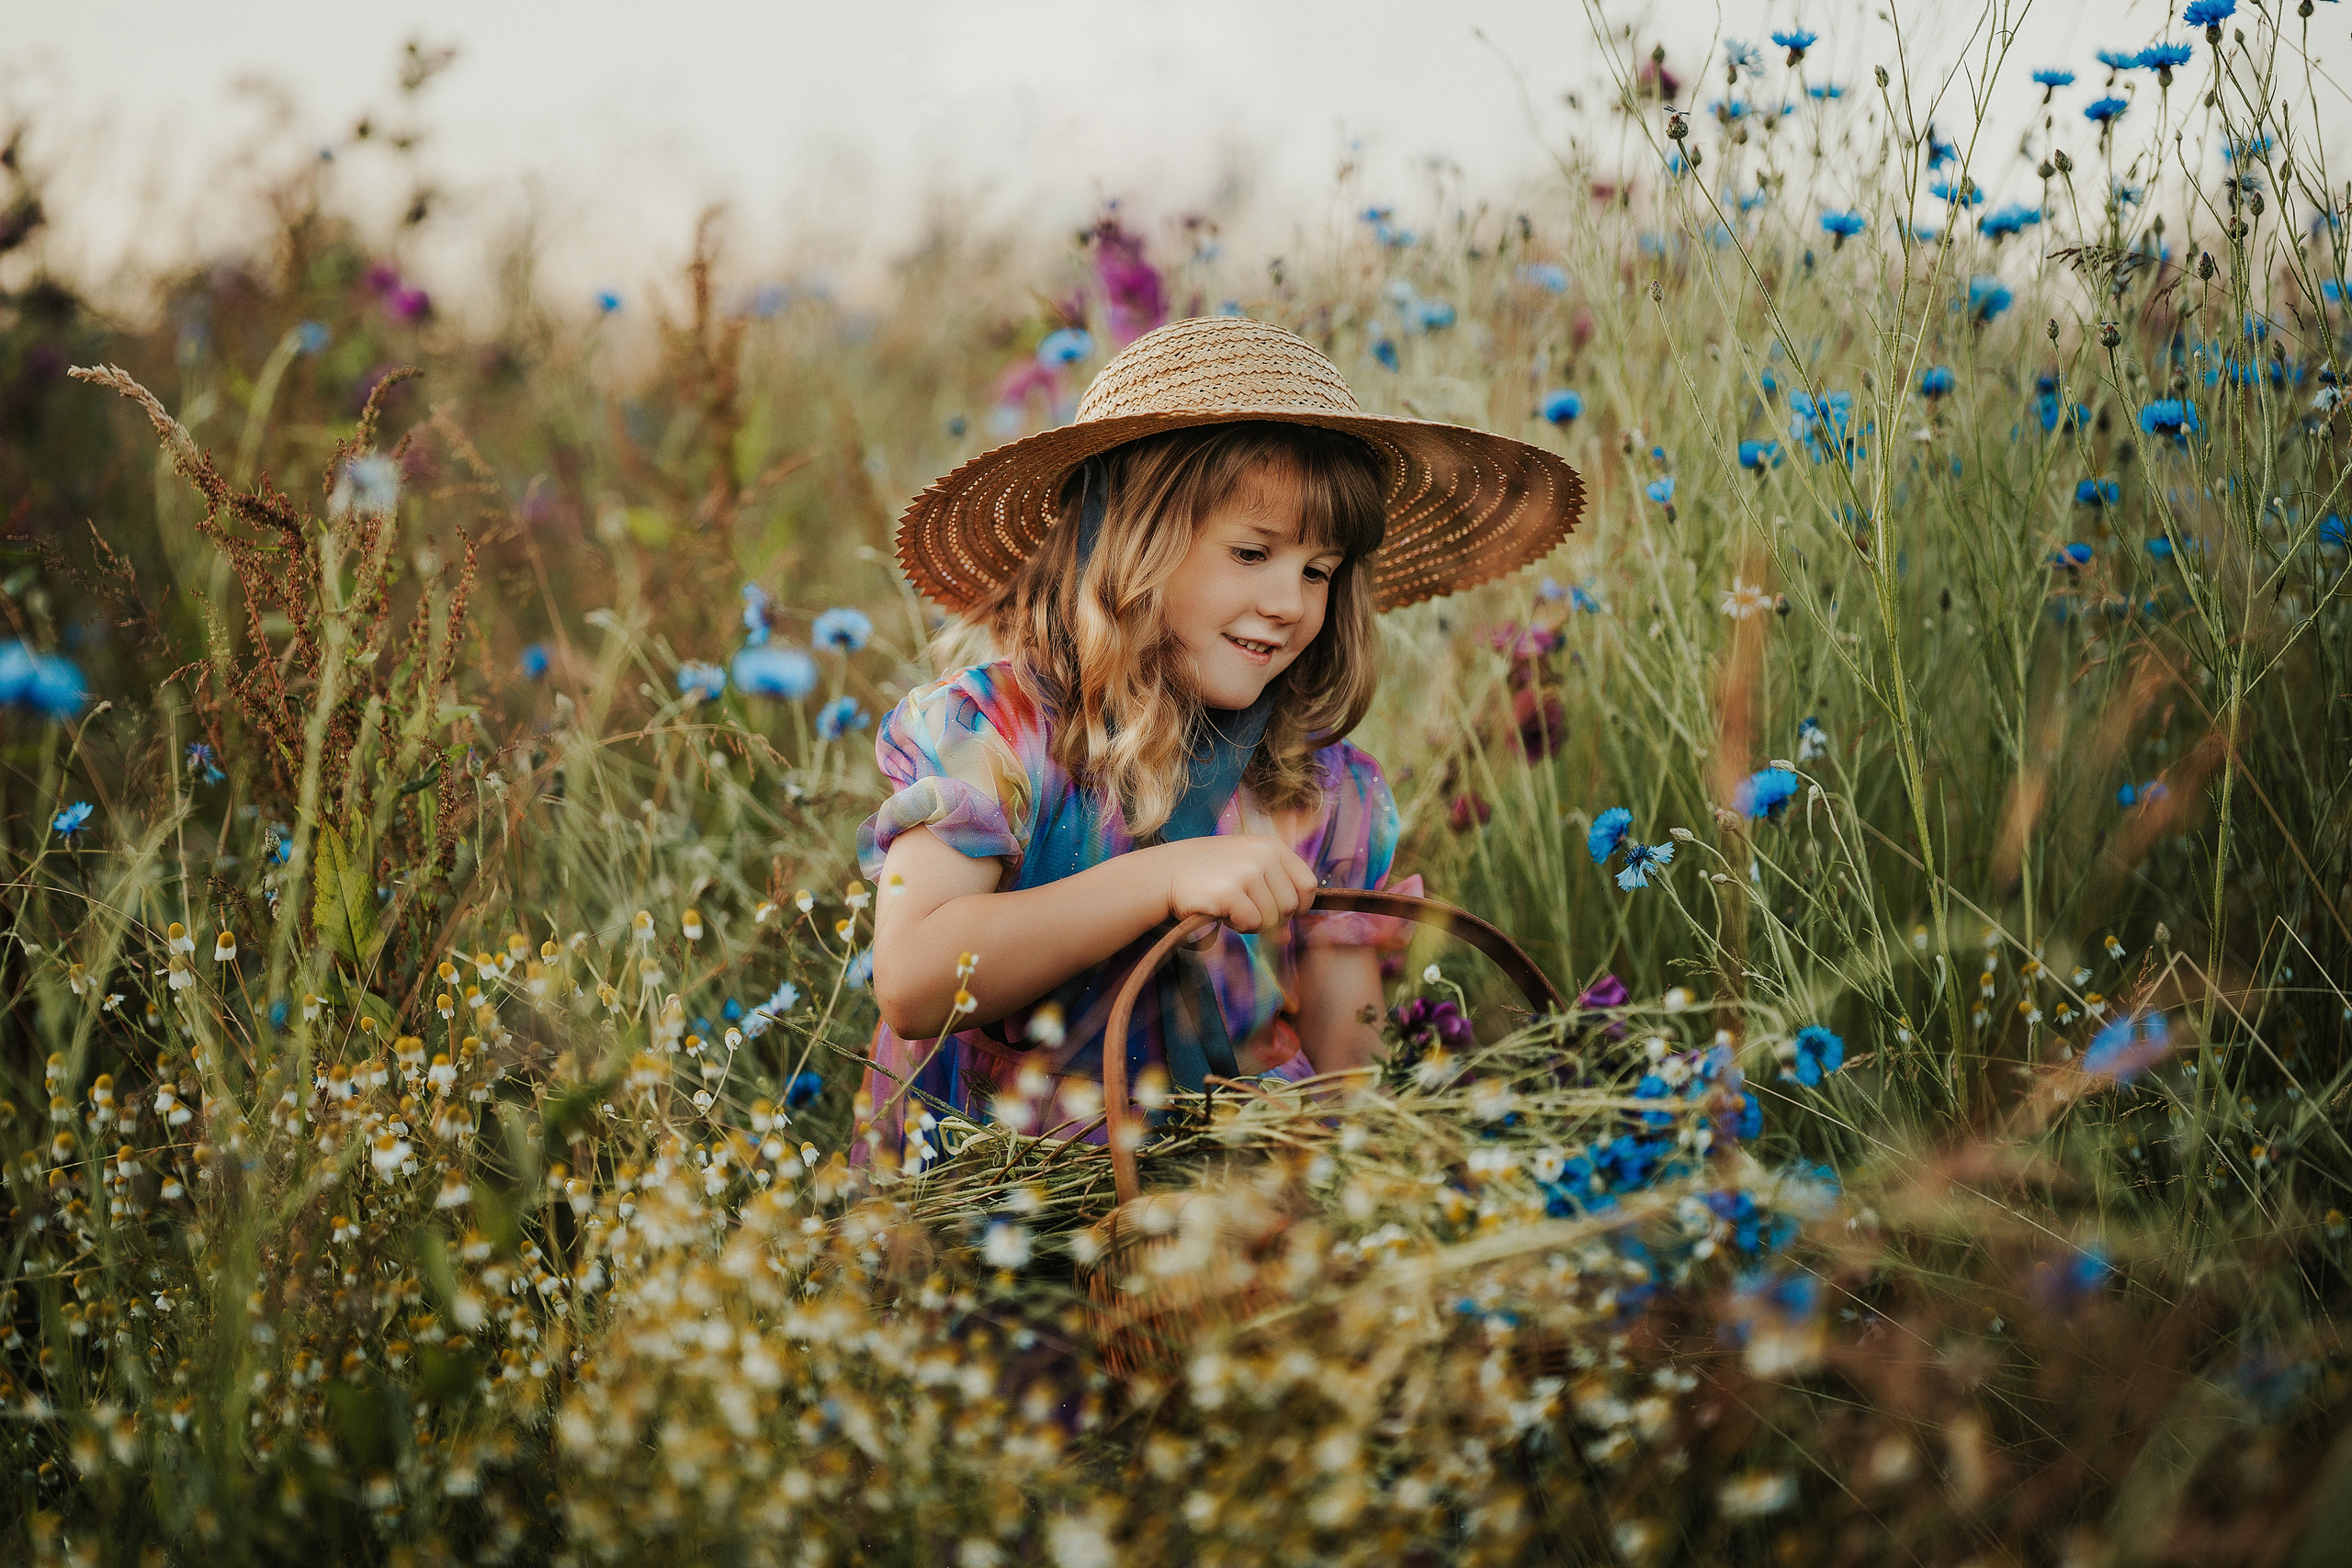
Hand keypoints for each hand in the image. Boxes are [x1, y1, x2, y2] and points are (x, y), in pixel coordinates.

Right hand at [1156, 835, 1319, 935]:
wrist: (1166, 872)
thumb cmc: (1210, 873)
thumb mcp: (1247, 873)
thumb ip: (1272, 897)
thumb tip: (1286, 937)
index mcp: (1272, 846)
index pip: (1308, 884)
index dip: (1299, 906)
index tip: (1282, 913)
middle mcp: (1263, 855)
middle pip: (1290, 906)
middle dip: (1272, 918)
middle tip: (1246, 910)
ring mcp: (1247, 872)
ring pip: (1272, 918)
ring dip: (1252, 922)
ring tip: (1230, 907)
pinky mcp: (1229, 892)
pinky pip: (1251, 923)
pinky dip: (1238, 925)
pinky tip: (1221, 911)